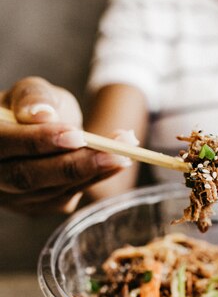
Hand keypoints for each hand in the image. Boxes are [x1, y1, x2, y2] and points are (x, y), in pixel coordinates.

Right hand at [0, 77, 131, 214]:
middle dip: (75, 165)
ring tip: (126, 151)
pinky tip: (117, 163)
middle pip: (28, 176)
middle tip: (116, 153)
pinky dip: (95, 180)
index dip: (39, 141)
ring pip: (51, 191)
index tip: (76, 135)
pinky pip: (65, 197)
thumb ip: (34, 96)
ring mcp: (11, 197)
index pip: (5, 143)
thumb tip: (41, 115)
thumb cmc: (34, 107)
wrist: (39, 130)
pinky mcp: (35, 207)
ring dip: (93, 172)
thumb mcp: (33, 90)